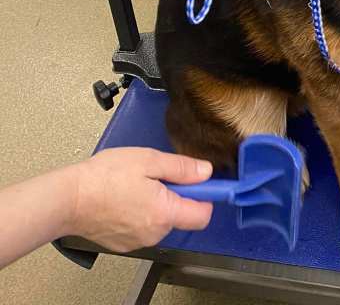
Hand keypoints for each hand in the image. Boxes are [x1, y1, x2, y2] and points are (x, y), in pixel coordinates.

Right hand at [68, 148, 213, 251]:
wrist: (69, 198)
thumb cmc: (105, 176)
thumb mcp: (149, 160)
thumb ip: (181, 168)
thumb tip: (206, 172)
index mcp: (164, 213)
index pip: (203, 215)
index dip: (206, 197)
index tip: (199, 183)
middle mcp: (154, 233)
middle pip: (181, 216)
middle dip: (175, 196)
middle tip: (155, 177)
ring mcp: (138, 241)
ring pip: (161, 221)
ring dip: (156, 204)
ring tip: (135, 186)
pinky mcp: (124, 244)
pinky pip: (143, 227)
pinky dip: (140, 214)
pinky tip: (124, 199)